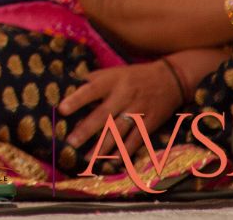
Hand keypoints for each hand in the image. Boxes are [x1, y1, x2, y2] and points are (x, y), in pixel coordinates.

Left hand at [60, 61, 185, 154]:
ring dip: (103, 146)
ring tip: (87, 158)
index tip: (61, 110)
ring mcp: (138, 110)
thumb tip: (67, 87)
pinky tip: (114, 161)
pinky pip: (137, 139)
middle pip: (104, 115)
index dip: (76, 99)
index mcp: (112, 81)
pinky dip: (125, 151)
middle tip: (71, 143)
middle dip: (87, 130)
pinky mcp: (150, 122)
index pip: (91, 90)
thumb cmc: (133, 76)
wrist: (170, 79)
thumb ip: (93, 80)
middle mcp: (124, 96)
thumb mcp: (112, 72)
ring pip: (119, 131)